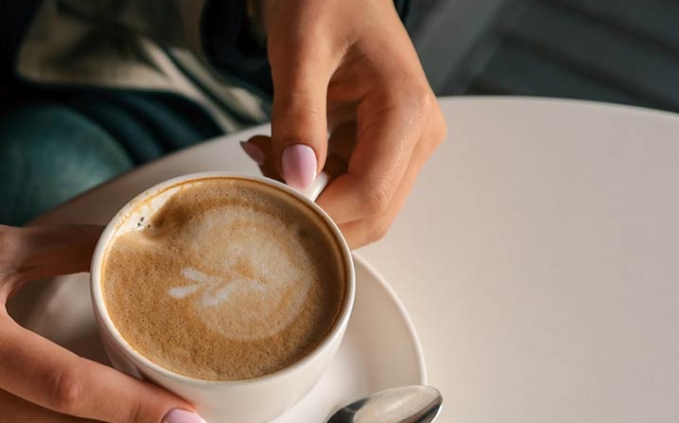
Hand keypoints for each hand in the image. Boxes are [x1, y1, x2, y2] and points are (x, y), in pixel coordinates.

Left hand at [241, 0, 446, 247]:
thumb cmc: (323, 1)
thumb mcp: (299, 52)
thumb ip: (298, 116)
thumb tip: (299, 178)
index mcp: (407, 109)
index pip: (369, 194)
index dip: (319, 213)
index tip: (269, 205)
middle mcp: (418, 134)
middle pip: (373, 213)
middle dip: (314, 212)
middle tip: (261, 181)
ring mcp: (404, 143)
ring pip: (359, 206)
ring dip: (308, 197)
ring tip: (266, 152)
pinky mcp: (383, 145)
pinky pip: (347, 185)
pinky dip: (308, 181)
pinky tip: (277, 148)